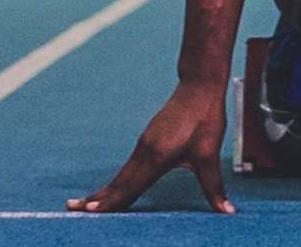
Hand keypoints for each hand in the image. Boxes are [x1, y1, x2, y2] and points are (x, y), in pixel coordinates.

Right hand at [66, 82, 234, 213]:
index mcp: (156, 156)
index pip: (130, 186)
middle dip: (98, 198)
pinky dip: (117, 181)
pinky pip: (128, 166)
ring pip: (121, 174)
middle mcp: (145, 151)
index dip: (112, 201)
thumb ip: (213, 186)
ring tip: (87, 204)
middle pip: (118, 181)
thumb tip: (226, 211)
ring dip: (105, 190)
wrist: (198, 88)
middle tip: (74, 209)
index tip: (91, 211)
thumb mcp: (210, 155)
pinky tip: (115, 187)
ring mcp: (144, 145)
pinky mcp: (147, 141)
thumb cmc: (204, 119)